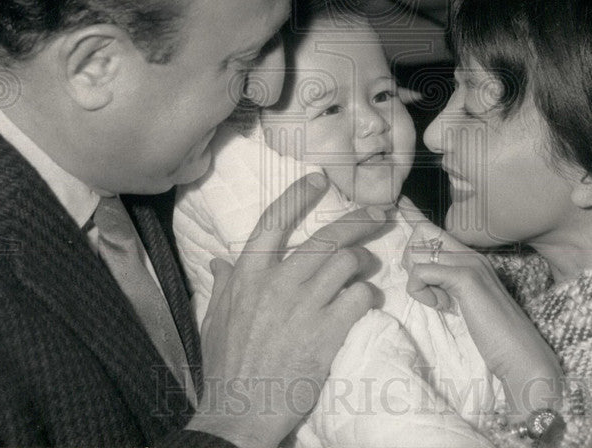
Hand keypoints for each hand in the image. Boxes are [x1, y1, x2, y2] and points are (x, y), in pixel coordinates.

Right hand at [188, 172, 385, 447]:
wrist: (239, 412)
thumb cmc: (225, 366)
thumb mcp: (214, 319)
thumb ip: (223, 285)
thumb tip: (219, 261)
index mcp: (248, 274)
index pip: (275, 220)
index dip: (299, 195)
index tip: (319, 180)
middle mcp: (278, 282)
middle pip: (327, 237)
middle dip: (358, 222)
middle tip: (378, 215)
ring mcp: (305, 306)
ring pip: (348, 263)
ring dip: (362, 265)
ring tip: (364, 273)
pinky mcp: (328, 331)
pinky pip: (360, 296)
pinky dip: (367, 297)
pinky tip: (363, 304)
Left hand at [399, 208, 564, 421]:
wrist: (520, 353)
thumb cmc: (492, 334)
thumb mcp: (462, 302)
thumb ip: (445, 283)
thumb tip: (419, 273)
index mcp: (471, 257)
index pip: (435, 228)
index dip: (414, 214)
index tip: (401, 200)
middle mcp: (470, 253)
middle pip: (419, 235)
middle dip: (413, 265)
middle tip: (433, 293)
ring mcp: (469, 262)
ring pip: (417, 253)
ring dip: (420, 283)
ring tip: (443, 303)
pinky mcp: (465, 277)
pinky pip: (421, 273)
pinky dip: (422, 293)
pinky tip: (443, 307)